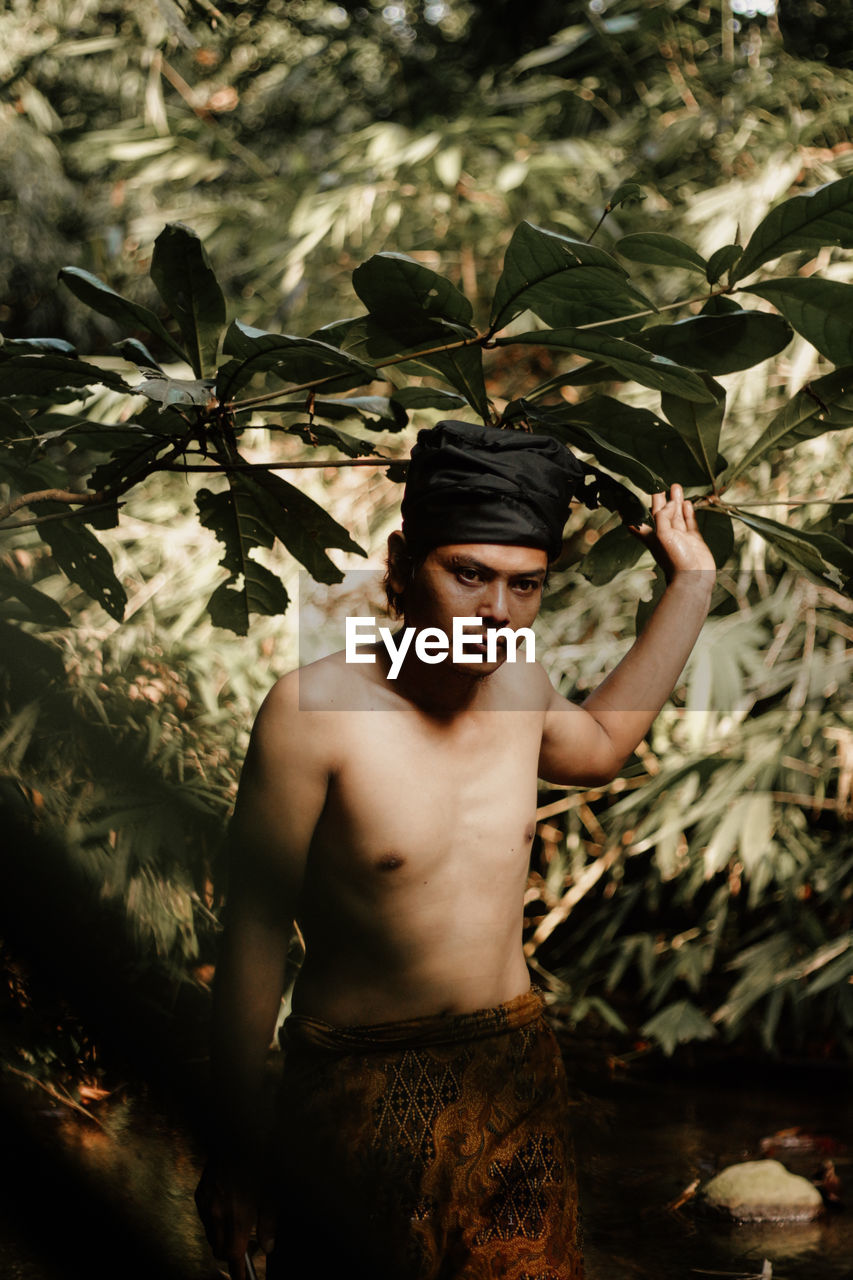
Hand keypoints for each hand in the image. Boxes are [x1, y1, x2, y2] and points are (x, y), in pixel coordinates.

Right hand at [195, 1156, 275, 1279]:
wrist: (236, 1136)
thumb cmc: (258, 1163)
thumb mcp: (271, 1194)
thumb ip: (269, 1223)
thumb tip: (268, 1246)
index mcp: (237, 1217)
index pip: (233, 1255)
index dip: (238, 1270)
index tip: (242, 1279)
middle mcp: (218, 1215)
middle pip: (219, 1249)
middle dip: (230, 1253)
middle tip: (246, 1246)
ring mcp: (206, 1205)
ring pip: (211, 1235)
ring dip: (222, 1237)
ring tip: (238, 1223)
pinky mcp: (200, 1195)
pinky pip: (205, 1218)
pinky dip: (214, 1221)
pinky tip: (226, 1208)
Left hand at [629, 484, 715, 583]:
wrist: (694, 577)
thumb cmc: (674, 560)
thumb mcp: (662, 535)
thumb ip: (663, 516)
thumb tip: (670, 503)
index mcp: (652, 536)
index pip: (639, 521)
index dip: (633, 512)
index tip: (626, 503)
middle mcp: (665, 535)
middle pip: (660, 513)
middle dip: (661, 499)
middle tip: (661, 484)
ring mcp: (680, 537)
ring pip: (676, 515)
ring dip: (676, 501)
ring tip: (676, 487)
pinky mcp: (694, 540)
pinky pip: (689, 522)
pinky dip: (688, 512)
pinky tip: (687, 503)